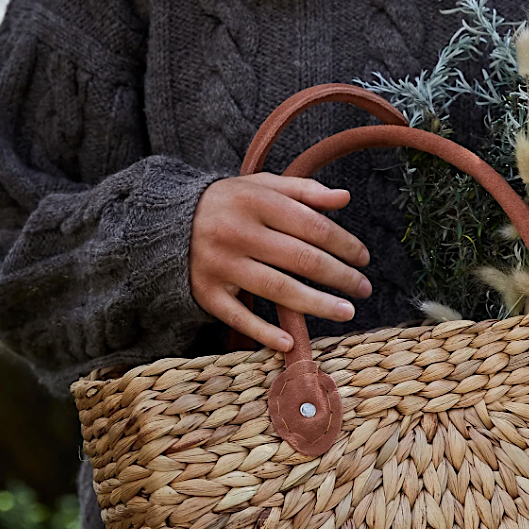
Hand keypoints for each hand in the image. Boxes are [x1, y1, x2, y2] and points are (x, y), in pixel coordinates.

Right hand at [190, 172, 371, 350]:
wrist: (164, 221)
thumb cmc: (228, 204)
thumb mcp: (261, 186)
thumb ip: (304, 191)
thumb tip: (344, 198)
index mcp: (254, 201)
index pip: (312, 225)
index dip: (344, 244)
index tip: (364, 258)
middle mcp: (237, 232)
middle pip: (300, 259)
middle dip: (340, 276)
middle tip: (364, 289)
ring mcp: (220, 265)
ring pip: (277, 289)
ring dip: (317, 305)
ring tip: (346, 312)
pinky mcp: (206, 292)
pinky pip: (239, 317)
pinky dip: (264, 332)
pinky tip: (290, 341)